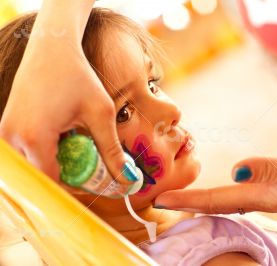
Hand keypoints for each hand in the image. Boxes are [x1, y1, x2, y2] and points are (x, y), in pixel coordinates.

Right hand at [0, 0, 136, 184]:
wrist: (52, 49)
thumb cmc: (78, 77)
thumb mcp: (101, 113)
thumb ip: (112, 149)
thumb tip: (127, 178)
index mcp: (35, 138)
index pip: (53, 181)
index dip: (76, 186)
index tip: (96, 181)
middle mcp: (13, 138)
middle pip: (41, 175)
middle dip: (67, 175)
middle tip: (90, 166)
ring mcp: (6, 132)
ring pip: (33, 165)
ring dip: (56, 163)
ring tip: (77, 148)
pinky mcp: (6, 126)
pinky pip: (26, 152)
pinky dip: (45, 152)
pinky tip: (63, 138)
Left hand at [155, 151, 276, 220]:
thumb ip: (271, 170)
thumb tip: (237, 170)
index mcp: (261, 195)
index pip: (216, 200)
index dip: (187, 201)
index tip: (161, 200)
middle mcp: (256, 198)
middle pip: (212, 204)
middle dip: (184, 203)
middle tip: (157, 199)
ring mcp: (261, 196)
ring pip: (220, 201)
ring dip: (195, 199)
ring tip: (173, 196)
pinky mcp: (267, 189)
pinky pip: (232, 194)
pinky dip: (213, 192)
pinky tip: (207, 189)